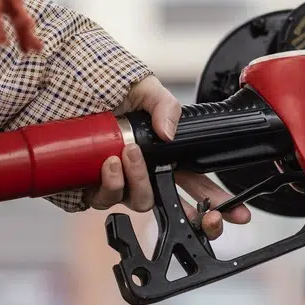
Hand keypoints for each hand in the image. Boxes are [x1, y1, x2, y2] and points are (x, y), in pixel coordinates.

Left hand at [82, 76, 250, 239]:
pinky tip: (110, 164)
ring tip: (129, 153)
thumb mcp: (145, 89)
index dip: (218, 202)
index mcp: (166, 156)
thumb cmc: (108, 92)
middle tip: (201, 212)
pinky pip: (107, 200)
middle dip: (193, 215)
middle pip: (174, 206)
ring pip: (141, 201)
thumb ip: (166, 105)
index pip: (198, 183)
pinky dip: (112, 183)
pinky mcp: (95, 189)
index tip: (238, 214)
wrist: (65, 92)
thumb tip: (169, 133)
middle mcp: (145, 174)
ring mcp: (122, 184)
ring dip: (139, 180)